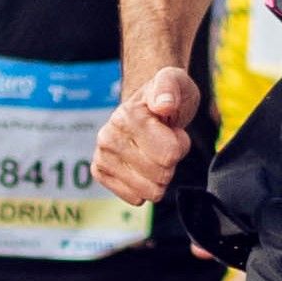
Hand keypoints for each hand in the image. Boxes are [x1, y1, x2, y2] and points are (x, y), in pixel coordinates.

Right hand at [91, 63, 198, 205]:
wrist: (148, 107)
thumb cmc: (167, 96)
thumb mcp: (176, 82)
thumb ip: (170, 88)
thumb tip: (163, 104)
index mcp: (127, 117)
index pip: (169, 154)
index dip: (181, 144)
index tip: (172, 130)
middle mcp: (108, 137)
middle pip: (161, 175)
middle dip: (171, 162)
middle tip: (164, 142)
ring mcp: (102, 156)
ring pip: (150, 191)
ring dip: (160, 176)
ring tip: (154, 153)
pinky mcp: (100, 173)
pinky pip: (135, 198)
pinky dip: (146, 187)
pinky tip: (143, 166)